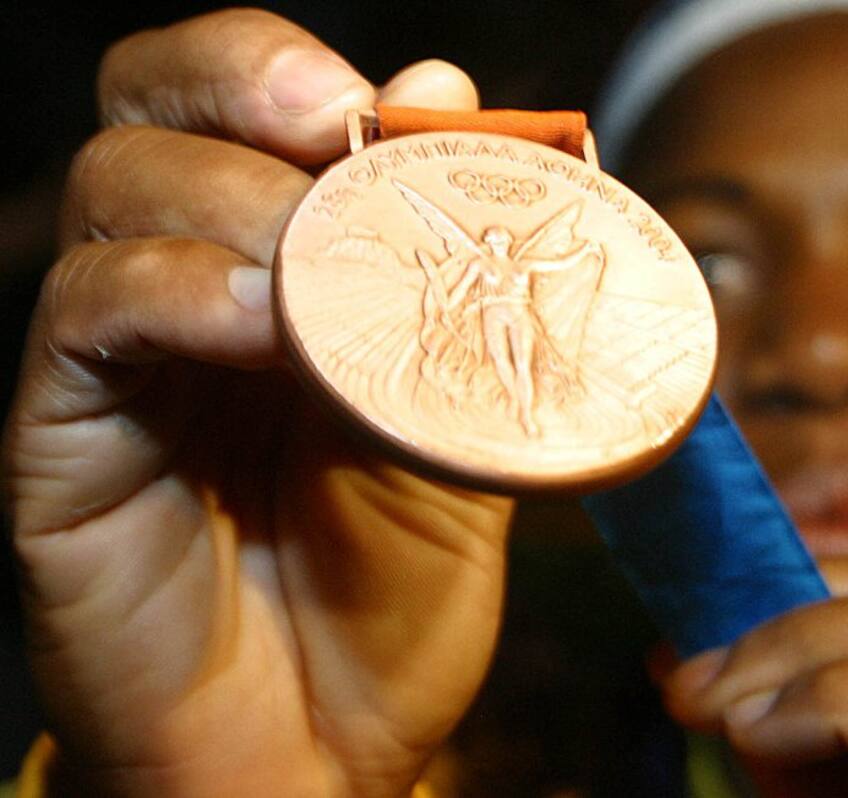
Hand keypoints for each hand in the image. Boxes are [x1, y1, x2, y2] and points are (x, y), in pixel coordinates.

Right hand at [3, 10, 504, 795]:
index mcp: (279, 277)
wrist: (326, 744)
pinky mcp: (62, 440)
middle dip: (239, 84)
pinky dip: (176, 290)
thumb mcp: (459, 426)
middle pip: (151, 112)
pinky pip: (86, 317)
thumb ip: (454, 281)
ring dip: (231, 198)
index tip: (384, 104)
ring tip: (323, 258)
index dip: (290, 71)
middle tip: (330, 120)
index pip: (237, 107)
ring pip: (115, 192)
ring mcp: (117, 363)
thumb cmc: (389, 592)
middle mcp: (185, 296)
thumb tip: (446, 98)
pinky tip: (259, 322)